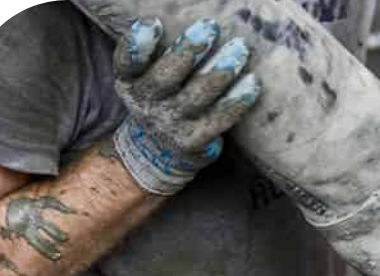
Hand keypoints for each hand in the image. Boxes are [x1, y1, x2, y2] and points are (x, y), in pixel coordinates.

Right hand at [111, 18, 262, 195]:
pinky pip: (220, 118)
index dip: (138, 44)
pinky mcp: (195, 140)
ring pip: (197, 95)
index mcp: (129, 81)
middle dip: (190, 50)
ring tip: (240, 49)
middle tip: (211, 27)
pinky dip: (238, 100)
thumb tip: (184, 20)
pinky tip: (253, 82)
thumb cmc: (159, 98)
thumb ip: (156, 52)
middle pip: (166, 75)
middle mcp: (145, 103)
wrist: (157, 152)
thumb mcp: (143, 76)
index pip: (126, 61)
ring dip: (220, 70)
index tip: (154, 23)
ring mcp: (170, 124)